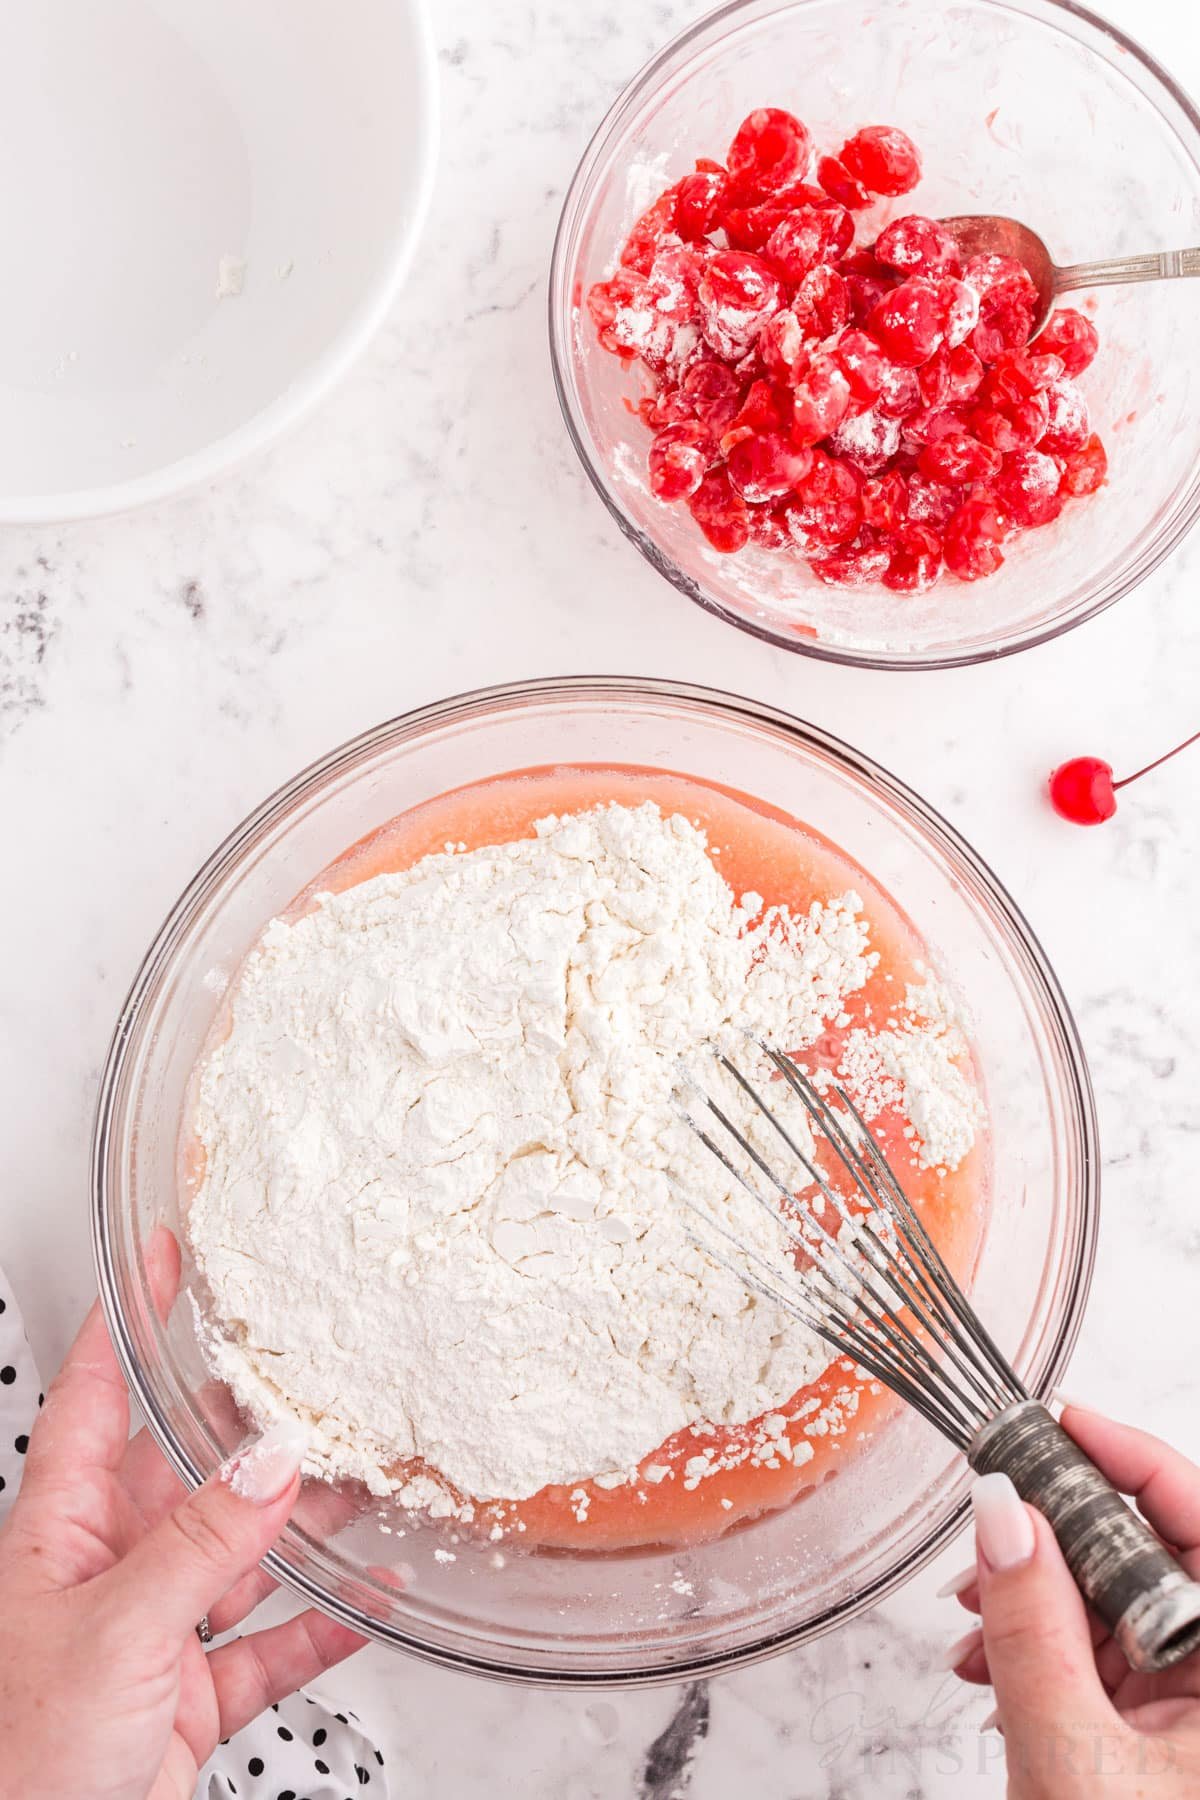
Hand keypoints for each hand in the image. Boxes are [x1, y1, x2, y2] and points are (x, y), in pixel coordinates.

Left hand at [0, 1233, 364, 1799]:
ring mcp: (149, 1631)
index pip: (95, 1399)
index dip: (126, 1324)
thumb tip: (268, 1467)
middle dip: (251, 1428)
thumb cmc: (18, 1759)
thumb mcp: (116, 1631)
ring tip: (366, 1481)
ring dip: (303, 1523)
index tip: (160, 1259)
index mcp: (60, 1533)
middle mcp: (106, 1571)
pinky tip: (367, 1596)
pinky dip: (322, 1622)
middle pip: (188, 1472)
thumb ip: (202, 1547)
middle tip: (309, 1378)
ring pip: (241, 1553)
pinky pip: (269, 1641)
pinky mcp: (186, 1694)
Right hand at [945, 1404, 1199, 1797]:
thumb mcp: (1071, 1759)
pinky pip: (1115, 1660)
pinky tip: (993, 1670)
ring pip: (1126, 1609)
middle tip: (988, 1527)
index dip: (1134, 1458)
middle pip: (1157, 1559)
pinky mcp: (1176, 1739)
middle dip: (1061, 1540)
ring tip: (972, 1627)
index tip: (1061, 1420)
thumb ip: (1031, 1631)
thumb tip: (1002, 1515)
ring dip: (1042, 1602)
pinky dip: (1050, 1651)